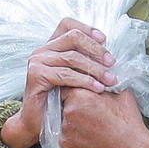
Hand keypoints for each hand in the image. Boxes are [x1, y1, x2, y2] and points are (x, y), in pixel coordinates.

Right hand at [0, 20, 114, 147]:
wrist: (37, 122)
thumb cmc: (58, 100)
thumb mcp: (75, 77)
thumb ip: (85, 62)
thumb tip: (110, 56)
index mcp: (51, 46)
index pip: (68, 25)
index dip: (88, 29)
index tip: (105, 40)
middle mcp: (42, 50)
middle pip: (73, 37)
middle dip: (96, 49)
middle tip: (112, 63)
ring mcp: (37, 61)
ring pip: (72, 57)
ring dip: (95, 68)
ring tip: (110, 80)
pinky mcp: (36, 75)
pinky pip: (66, 75)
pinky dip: (85, 81)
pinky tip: (98, 88)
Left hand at [55, 85, 148, 147]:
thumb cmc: (128, 123)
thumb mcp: (121, 94)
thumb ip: (106, 85)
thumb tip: (103, 80)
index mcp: (80, 95)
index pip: (67, 87)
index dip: (76, 92)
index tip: (82, 97)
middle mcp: (69, 111)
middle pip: (63, 104)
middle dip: (73, 107)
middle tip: (89, 113)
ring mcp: (66, 130)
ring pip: (63, 121)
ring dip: (73, 122)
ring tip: (91, 127)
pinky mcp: (66, 145)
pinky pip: (65, 137)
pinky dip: (74, 137)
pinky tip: (89, 137)